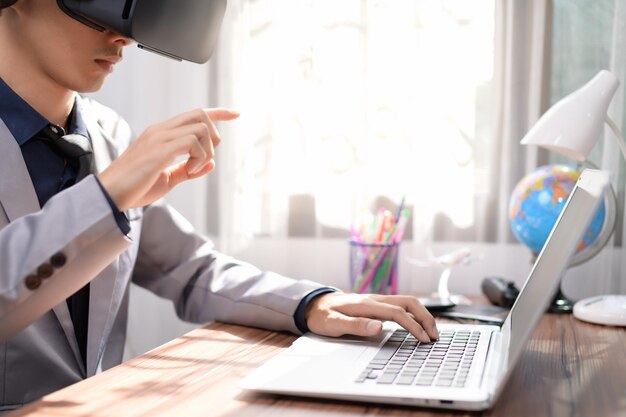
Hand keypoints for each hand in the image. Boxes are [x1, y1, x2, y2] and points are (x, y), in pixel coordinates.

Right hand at [98, 108, 238, 210]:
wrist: (109, 196)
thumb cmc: (135, 188)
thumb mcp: (168, 179)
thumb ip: (188, 170)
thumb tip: (212, 164)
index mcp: (161, 134)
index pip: (194, 114)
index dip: (218, 112)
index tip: (236, 113)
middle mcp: (160, 130)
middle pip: (201, 114)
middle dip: (215, 135)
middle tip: (206, 160)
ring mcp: (159, 137)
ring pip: (201, 127)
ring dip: (207, 151)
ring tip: (193, 171)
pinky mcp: (159, 149)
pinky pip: (193, 141)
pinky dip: (199, 158)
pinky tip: (189, 172)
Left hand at [305, 293, 438, 342]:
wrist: (313, 304)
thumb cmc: (322, 316)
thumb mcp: (333, 324)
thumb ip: (355, 326)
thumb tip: (378, 327)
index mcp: (366, 304)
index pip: (397, 313)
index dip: (413, 326)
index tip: (424, 340)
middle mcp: (374, 299)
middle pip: (408, 302)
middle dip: (425, 318)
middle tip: (435, 336)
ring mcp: (376, 300)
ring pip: (406, 302)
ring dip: (422, 315)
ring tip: (431, 332)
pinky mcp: (376, 304)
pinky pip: (400, 306)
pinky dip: (413, 314)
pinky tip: (417, 326)